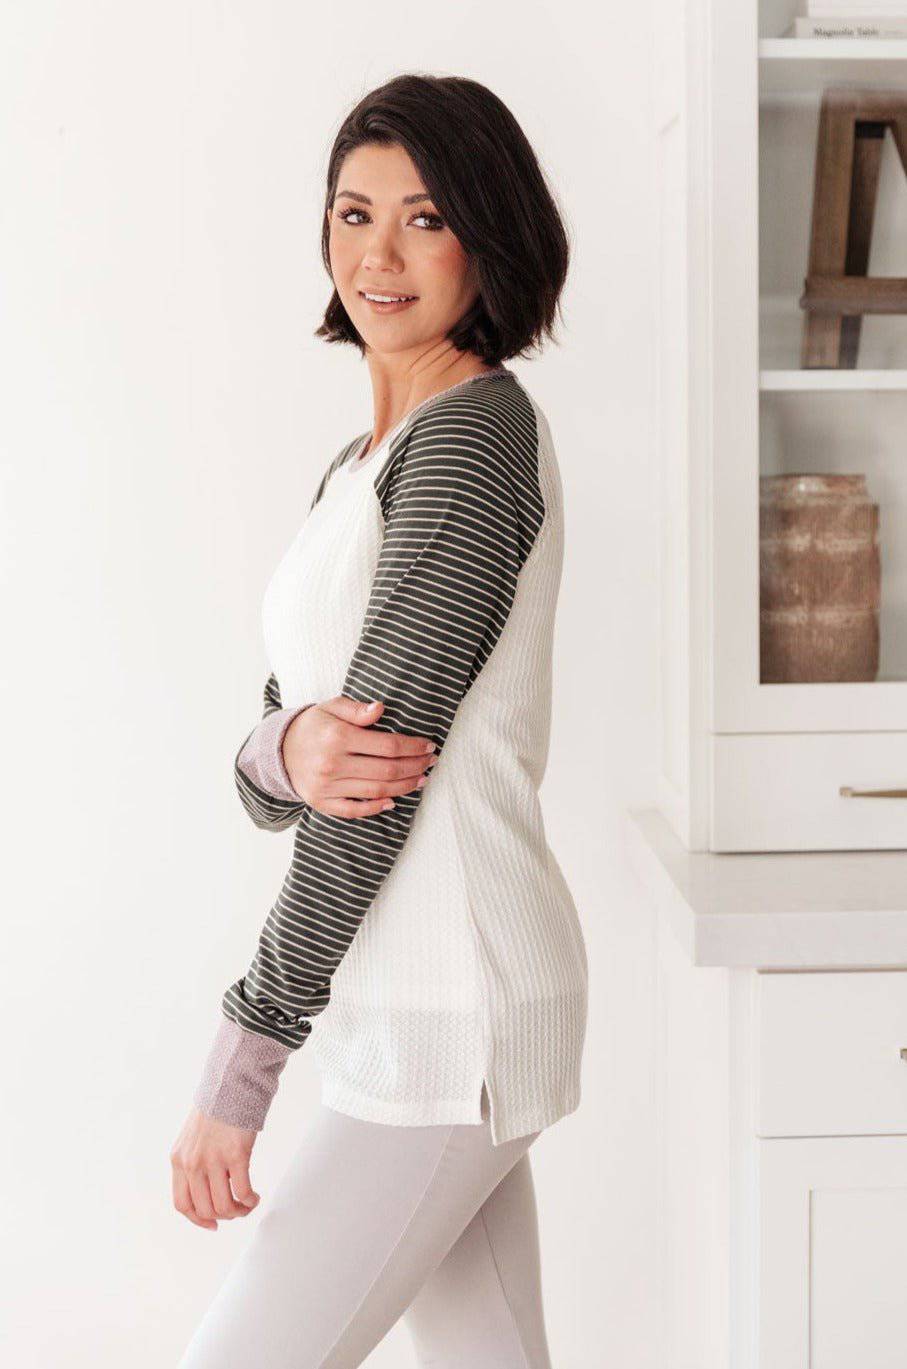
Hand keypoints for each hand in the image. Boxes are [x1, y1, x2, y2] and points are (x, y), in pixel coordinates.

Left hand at [170, 1108, 259, 1230]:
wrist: (230, 1083)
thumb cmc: (216, 1109)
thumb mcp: (192, 1138)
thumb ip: (193, 1162)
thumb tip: (207, 1190)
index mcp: (178, 1159)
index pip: (182, 1203)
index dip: (198, 1220)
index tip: (212, 1224)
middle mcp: (192, 1163)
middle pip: (205, 1209)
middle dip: (223, 1216)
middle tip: (237, 1210)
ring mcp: (213, 1160)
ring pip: (223, 1206)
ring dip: (238, 1211)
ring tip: (248, 1204)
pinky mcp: (235, 1155)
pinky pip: (242, 1192)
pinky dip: (250, 1200)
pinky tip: (255, 1196)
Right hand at [282, 696, 438, 818]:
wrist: (279, 750)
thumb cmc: (312, 725)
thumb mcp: (331, 707)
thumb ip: (357, 709)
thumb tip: (381, 709)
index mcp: (338, 737)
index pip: (388, 745)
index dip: (414, 747)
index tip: (429, 746)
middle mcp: (333, 764)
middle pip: (387, 770)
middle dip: (415, 767)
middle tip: (431, 763)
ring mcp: (327, 787)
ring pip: (377, 791)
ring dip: (404, 787)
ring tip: (421, 779)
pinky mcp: (322, 803)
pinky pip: (355, 810)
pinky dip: (376, 808)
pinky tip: (393, 801)